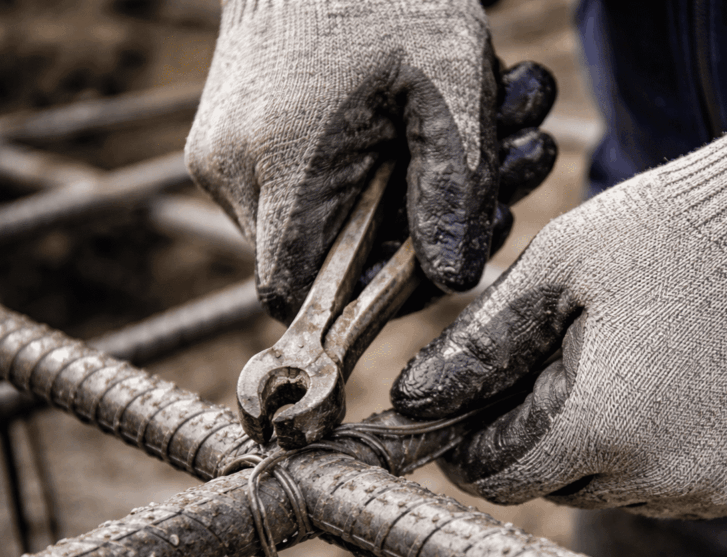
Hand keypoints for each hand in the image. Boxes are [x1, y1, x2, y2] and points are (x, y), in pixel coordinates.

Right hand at [186, 0, 555, 323]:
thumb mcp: (449, 90)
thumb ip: (454, 192)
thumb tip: (451, 280)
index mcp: (279, 168)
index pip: (302, 295)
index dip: (370, 296)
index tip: (434, 257)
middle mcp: (230, 171)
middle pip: (323, 263)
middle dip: (419, 233)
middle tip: (504, 173)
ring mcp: (222, 154)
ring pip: (318, 227)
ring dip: (408, 196)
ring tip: (489, 129)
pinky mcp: (228, 137)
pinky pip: (300, 191)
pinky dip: (369, 173)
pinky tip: (421, 126)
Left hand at [392, 87, 726, 518]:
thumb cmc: (682, 232)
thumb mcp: (562, 268)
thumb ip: (482, 344)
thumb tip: (415, 402)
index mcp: (598, 424)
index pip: (498, 478)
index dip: (471, 450)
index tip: (466, 419)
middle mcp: (657, 476)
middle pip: (556, 484)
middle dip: (539, 434)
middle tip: (561, 361)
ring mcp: (712, 489)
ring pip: (615, 489)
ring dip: (601, 447)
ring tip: (628, 363)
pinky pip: (672, 487)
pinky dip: (657, 452)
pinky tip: (675, 387)